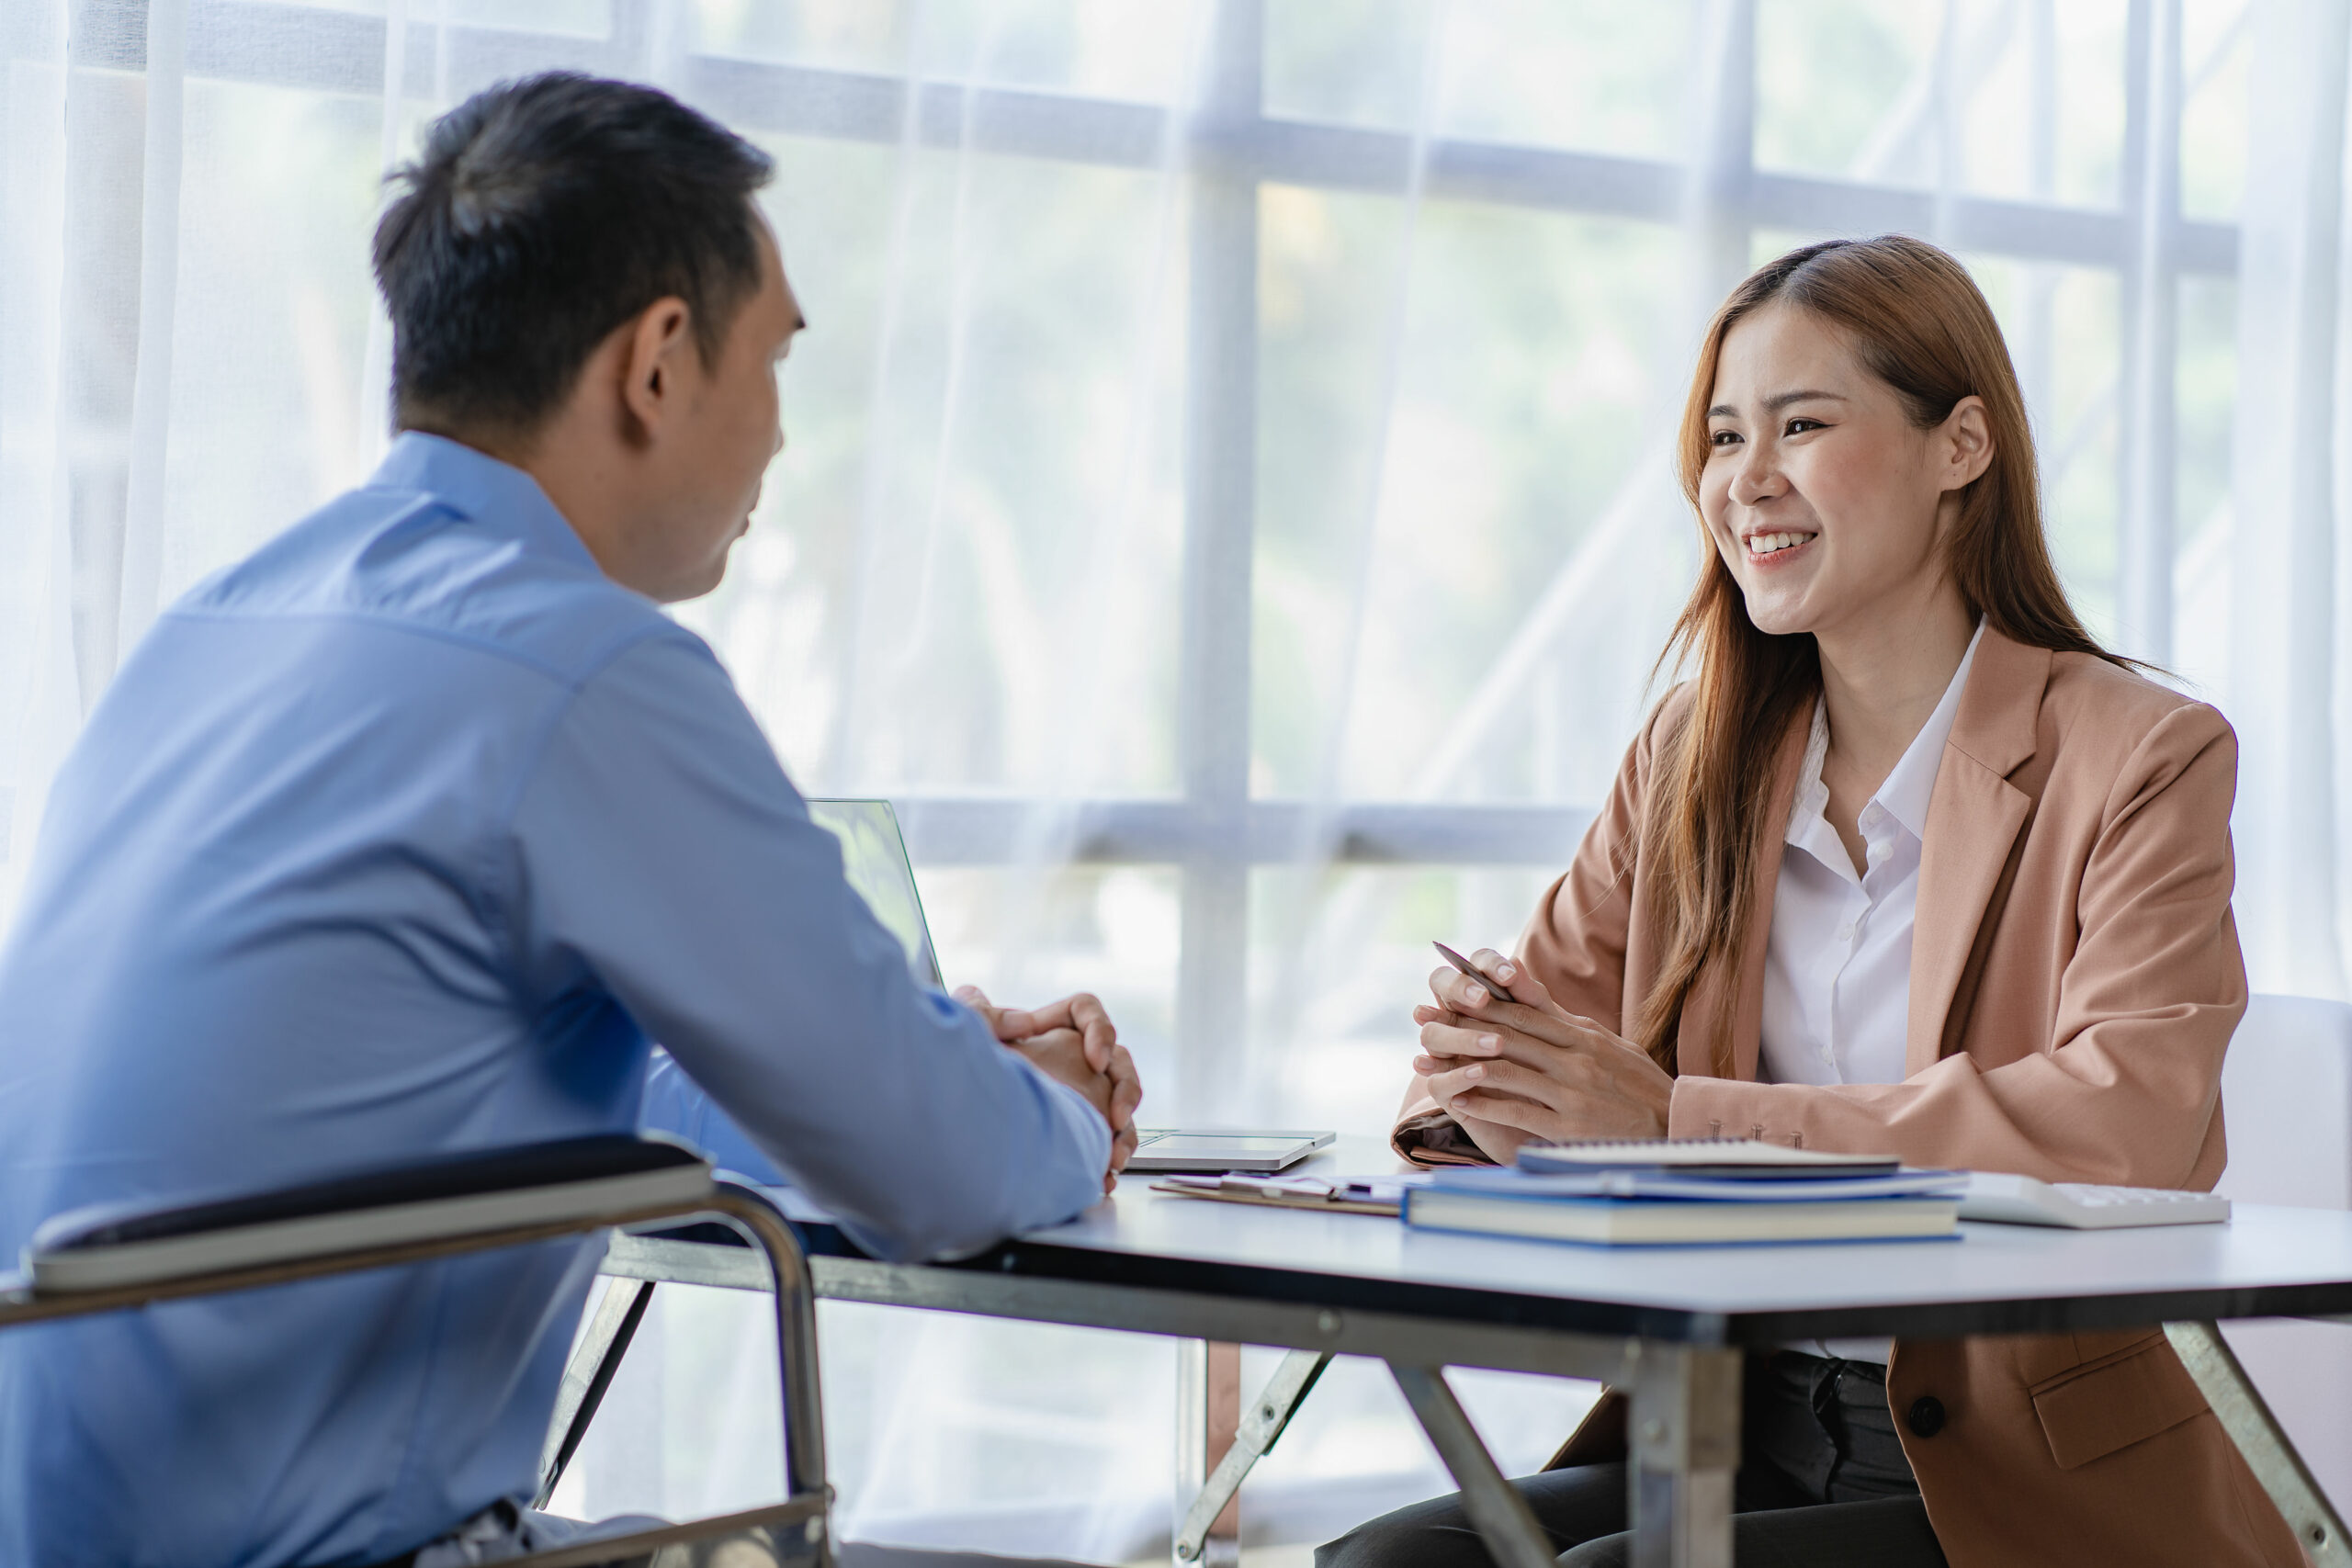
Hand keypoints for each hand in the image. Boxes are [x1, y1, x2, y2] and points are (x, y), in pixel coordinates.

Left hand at [959, 987, 1143, 1194]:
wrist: (958, 1131)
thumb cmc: (957, 1077)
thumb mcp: (964, 1041)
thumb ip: (981, 1013)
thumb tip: (1022, 1020)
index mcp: (1047, 1031)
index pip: (1085, 1013)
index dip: (1100, 1030)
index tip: (1095, 1059)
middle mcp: (1070, 1062)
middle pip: (1118, 1062)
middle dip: (1126, 1089)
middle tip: (1116, 1116)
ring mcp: (1079, 1098)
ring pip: (1121, 1106)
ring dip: (1125, 1132)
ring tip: (1114, 1157)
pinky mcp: (1080, 1132)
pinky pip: (1108, 1142)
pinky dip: (1109, 1159)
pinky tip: (1103, 1180)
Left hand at [1411, 949, 1672, 1162]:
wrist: (1674, 1126)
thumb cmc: (1639, 1085)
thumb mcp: (1608, 1044)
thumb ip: (1569, 1023)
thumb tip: (1533, 997)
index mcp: (1582, 1035)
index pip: (1525, 1012)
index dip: (1484, 1002)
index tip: (1451, 994)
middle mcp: (1574, 1058)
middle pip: (1509, 1035)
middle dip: (1463, 1027)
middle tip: (1428, 1022)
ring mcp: (1571, 1091)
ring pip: (1507, 1070)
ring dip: (1463, 1066)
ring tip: (1431, 1065)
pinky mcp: (1568, 1124)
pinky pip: (1517, 1111)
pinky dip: (1484, 1104)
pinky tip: (1459, 1101)